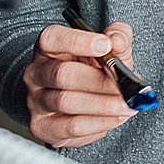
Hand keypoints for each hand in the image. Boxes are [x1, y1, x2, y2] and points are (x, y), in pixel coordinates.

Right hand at [23, 22, 136, 148]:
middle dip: (100, 82)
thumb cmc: (93, 69)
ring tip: (127, 104)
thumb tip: (117, 40)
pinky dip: (99, 123)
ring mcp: (36, 101)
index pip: (52, 38)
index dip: (79, 41)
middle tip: (126, 88)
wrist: (83, 100)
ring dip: (104, 105)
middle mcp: (36, 72)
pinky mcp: (42, 127)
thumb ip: (117, 37)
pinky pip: (71, 126)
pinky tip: (116, 118)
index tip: (107, 45)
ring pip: (67, 102)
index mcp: (48, 47)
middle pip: (63, 74)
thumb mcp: (110, 48)